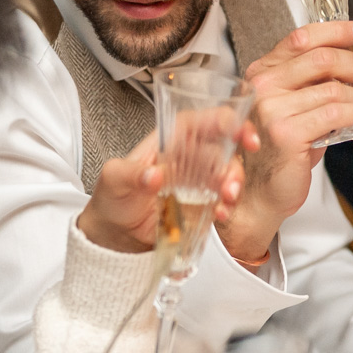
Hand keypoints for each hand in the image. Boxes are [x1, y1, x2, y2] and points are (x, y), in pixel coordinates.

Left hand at [77, 121, 258, 253]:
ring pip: (226, 175)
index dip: (224, 121)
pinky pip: (221, 201)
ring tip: (226, 199)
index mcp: (169, 141)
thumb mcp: (114, 179)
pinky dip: (226, 206)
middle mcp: (188, 157)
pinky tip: (219, 213)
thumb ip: (131, 174)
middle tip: (230, 184)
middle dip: (232, 164)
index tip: (239, 131)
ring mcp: (197, 181)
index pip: (200, 122)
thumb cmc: (113, 197)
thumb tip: (154, 175)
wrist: (115, 232)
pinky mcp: (201, 205)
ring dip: (233, 185)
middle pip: (221, 150)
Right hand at [217, 21, 352, 264]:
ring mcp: (272, 110)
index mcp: (260, 74)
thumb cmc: (275, 152)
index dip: (336, 30)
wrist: (257, 195)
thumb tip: (350, 63)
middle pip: (322, 59)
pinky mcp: (287, 134)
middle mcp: (262, 88)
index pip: (301, 39)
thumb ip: (309, 83)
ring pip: (335, 89)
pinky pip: (337, 114)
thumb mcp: (288, 108)